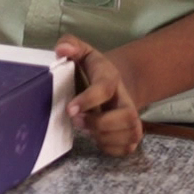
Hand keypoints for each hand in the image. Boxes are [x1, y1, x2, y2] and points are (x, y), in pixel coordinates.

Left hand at [57, 35, 142, 155]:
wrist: (113, 83)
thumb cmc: (91, 70)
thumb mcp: (82, 52)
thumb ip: (71, 44)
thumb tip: (62, 49)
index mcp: (110, 78)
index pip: (104, 89)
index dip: (88, 100)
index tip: (70, 109)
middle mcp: (126, 99)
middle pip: (127, 116)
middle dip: (100, 123)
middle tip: (76, 121)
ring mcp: (131, 119)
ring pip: (129, 134)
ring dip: (104, 136)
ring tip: (85, 129)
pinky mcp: (131, 135)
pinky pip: (126, 148)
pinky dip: (109, 147)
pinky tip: (96, 138)